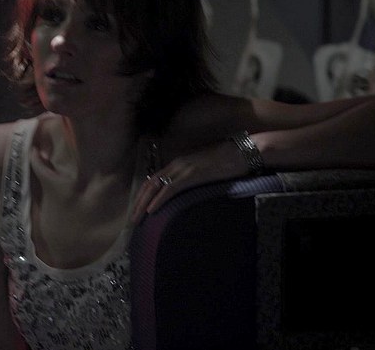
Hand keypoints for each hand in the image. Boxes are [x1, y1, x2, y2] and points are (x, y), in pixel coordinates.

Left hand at [130, 140, 250, 223]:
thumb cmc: (229, 163)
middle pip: (149, 184)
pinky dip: (158, 200)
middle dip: (137, 202)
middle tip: (130, 221)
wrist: (243, 153)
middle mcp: (176, 165)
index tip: (137, 211)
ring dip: (143, 204)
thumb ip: (193, 179)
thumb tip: (187, 193)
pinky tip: (151, 211)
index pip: (154, 180)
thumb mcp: (205, 172)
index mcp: (178, 164)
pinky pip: (170, 188)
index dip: (143, 195)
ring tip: (135, 219)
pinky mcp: (191, 174)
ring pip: (155, 186)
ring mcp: (183, 168)